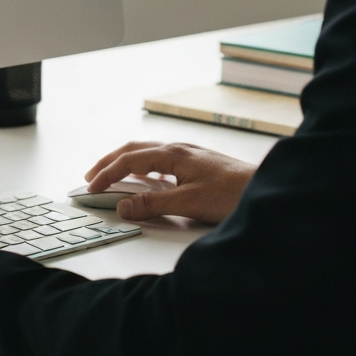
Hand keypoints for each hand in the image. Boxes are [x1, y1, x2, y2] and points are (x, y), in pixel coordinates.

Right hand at [84, 142, 256, 223]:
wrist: (264, 189)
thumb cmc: (233, 193)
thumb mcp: (189, 203)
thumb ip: (154, 204)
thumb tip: (122, 206)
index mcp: (173, 154)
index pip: (129, 160)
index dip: (107, 174)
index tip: (91, 188)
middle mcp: (178, 149)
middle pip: (134, 149)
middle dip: (109, 162)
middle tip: (90, 176)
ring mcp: (188, 154)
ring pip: (147, 152)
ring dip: (125, 162)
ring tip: (111, 175)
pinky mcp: (196, 162)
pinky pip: (160, 159)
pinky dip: (143, 166)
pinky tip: (145, 178)